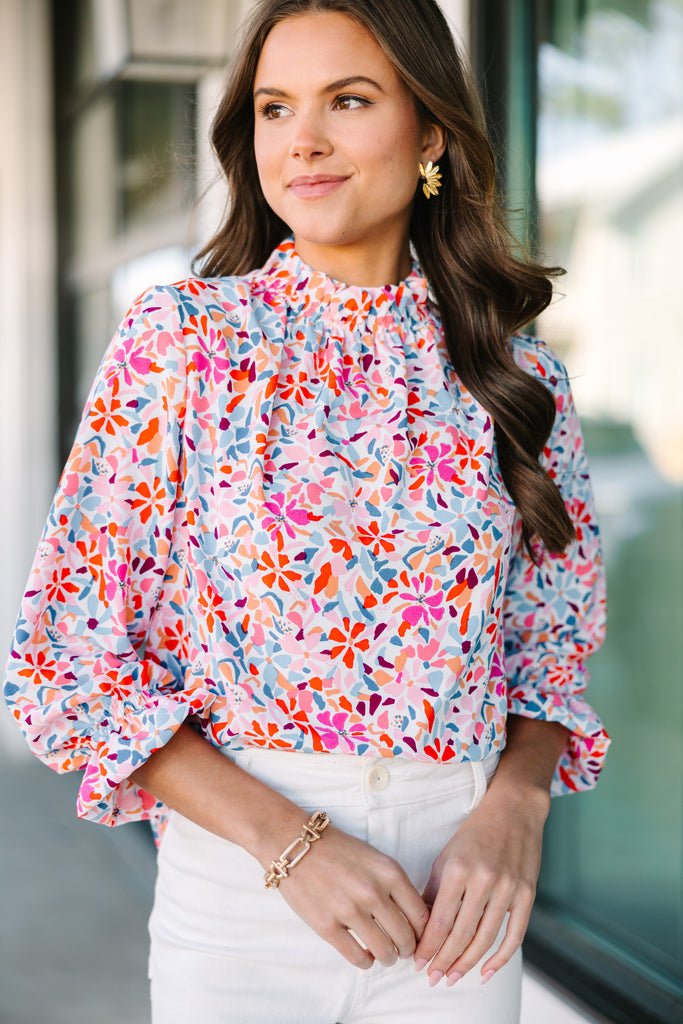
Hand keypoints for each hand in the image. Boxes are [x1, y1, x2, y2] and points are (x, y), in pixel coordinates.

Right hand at [272, 822, 430, 969]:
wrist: (295, 845)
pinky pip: (358, 958)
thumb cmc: (338, 850)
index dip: (424, 932)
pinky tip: (364, 955)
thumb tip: (415, 919)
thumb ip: (395, 886)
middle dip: (407, 948)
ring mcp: (349, 910)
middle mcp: (373, 892)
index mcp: (389, 872)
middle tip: (402, 949)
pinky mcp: (327, 926)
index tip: (419, 936)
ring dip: (388, 957)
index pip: (421, 915)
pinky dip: (366, 961)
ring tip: (385, 954)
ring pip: (385, 952)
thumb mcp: (375, 859)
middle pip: (405, 937)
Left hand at [413, 784, 549, 986]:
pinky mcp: (527, 894)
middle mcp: (484, 880)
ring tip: (452, 977)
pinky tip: (486, 972)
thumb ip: (435, 892)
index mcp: (459, 869)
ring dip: (467, 963)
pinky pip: (514, 935)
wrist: (514, 810)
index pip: (441, 920)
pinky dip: (501, 958)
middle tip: (432, 978)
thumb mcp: (447, 856)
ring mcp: (509, 888)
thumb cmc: (475, 833)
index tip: (417, 962)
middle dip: (444, 960)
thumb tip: (422, 927)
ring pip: (486, 939)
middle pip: (462, 934)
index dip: (428, 946)